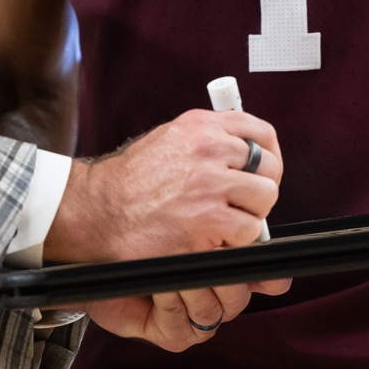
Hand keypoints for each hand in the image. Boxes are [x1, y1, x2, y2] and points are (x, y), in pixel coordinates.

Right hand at [46, 108, 290, 350]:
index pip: (261, 133)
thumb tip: (244, 151)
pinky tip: (213, 239)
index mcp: (201, 126)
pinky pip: (248, 233)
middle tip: (242, 205)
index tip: (264, 171)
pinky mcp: (207, 224)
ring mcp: (209, 187)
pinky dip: (236, 242)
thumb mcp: (168, 139)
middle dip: (260, 191)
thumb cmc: (130, 182)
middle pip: (269, 168)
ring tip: (224, 224)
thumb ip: (207, 140)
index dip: (270, 156)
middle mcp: (209, 150)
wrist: (98, 212)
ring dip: (249, 217)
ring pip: (264, 201)